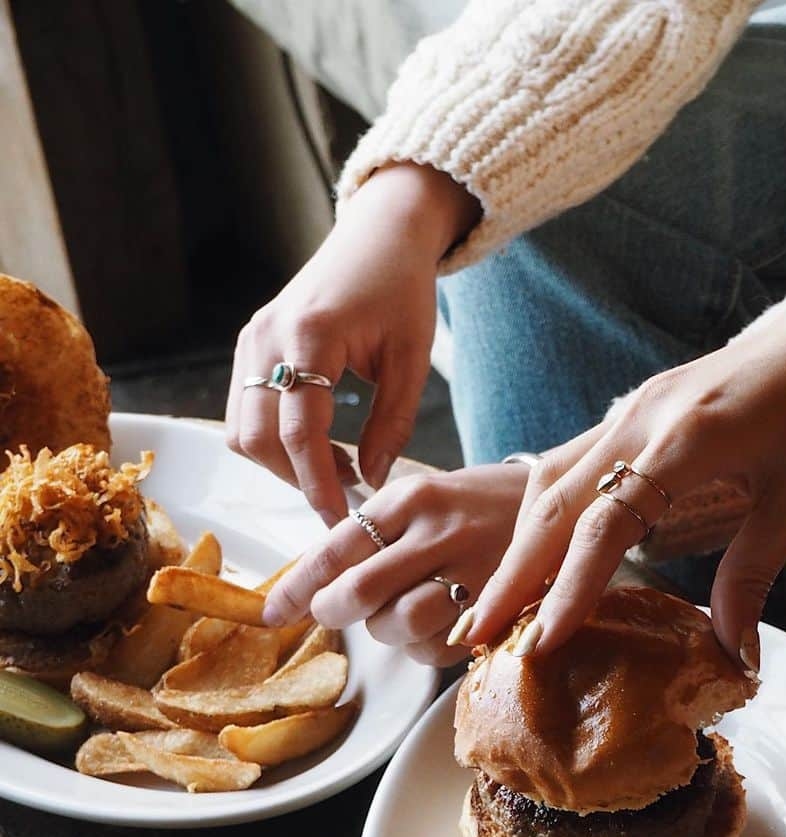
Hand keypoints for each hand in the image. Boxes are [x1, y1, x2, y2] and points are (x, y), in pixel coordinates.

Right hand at [225, 163, 479, 525]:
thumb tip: (371, 482)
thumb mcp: (412, 360)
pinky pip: (244, 410)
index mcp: (310, 335)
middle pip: (257, 438)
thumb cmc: (402, 290)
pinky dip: (274, 440)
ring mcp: (250, 338)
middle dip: (296, 479)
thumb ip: (392, 424)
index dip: (317, 485)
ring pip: (241, 430)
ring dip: (282, 463)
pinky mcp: (249, 343)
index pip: (298, 432)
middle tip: (345, 495)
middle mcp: (266, 336)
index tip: (340, 520)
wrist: (378, 234)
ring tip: (337, 467)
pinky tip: (319, 443)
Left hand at [262, 462, 528, 665]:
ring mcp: (474, 571)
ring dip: (383, 630)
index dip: (297, 586)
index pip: (336, 546)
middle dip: (333, 611)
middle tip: (331, 612)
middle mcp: (440, 531)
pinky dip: (422, 648)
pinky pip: (438, 648)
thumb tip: (311, 582)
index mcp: (412, 497)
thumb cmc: (475, 506)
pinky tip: (434, 624)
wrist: (560, 504)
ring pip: (398, 625)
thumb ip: (372, 533)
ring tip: (394, 612)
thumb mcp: (423, 498)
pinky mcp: (500, 608)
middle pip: (360, 591)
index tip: (273, 612)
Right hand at [461, 245, 785, 668]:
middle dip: (513, 573)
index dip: (570, 589)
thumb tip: (731, 653)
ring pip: (550, 478)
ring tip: (495, 602)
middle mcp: (644, 416)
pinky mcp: (638, 405)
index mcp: (689, 438)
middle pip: (554, 503)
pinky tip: (535, 549)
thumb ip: (751, 575)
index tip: (542, 644)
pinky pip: (572, 460)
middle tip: (477, 635)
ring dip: (519, 543)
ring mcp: (634, 406)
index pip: (607, 525)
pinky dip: (546, 511)